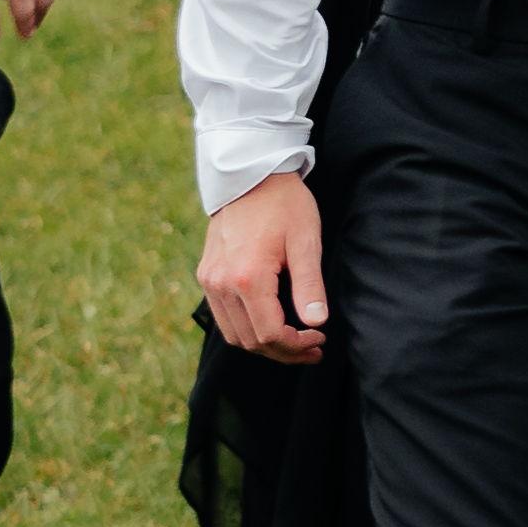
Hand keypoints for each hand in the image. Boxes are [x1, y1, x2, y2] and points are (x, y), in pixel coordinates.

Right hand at [198, 172, 331, 362]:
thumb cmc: (285, 204)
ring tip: (295, 341)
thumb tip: (317, 323)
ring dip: (264, 344)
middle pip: (250, 341)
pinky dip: (247, 327)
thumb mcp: (306, 241)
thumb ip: (310, 285)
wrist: (250, 175)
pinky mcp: (207, 274)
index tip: (320, 338)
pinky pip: (223, 316)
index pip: (270, 334)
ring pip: (234, 334)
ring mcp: (209, 280)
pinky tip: (272, 322)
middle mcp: (220, 283)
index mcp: (247, 277)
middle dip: (283, 351)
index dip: (296, 345)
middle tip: (313, 347)